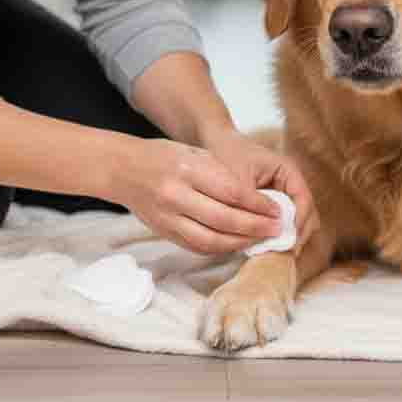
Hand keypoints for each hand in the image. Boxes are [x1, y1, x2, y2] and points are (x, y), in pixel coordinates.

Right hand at [114, 138, 284, 254]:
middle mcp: (177, 195)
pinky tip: (236, 244)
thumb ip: (222, 174)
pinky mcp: (164, 232)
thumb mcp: (195, 153)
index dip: (258, 205)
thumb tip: (255, 199)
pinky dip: (220, 248)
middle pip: (225, 219)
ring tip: (260, 240)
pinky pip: (197, 246)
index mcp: (188, 170)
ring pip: (211, 240)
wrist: (124, 169)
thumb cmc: (164, 156)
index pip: (232, 192)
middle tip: (277, 229)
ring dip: (240, 243)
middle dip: (255, 227)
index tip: (277, 210)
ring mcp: (168, 218)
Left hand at [200, 126, 320, 254]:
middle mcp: (291, 183)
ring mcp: (284, 194)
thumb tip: (262, 228)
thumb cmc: (228, 154)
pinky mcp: (274, 204)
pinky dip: (278, 233)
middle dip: (299, 233)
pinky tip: (266, 244)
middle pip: (307, 213)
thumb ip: (251, 202)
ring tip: (277, 252)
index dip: (299, 221)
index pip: (304, 199)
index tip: (289, 240)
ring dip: (290, 235)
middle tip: (286, 253)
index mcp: (288, 171)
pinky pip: (283, 221)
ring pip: (298, 220)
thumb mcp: (237, 178)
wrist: (217, 143)